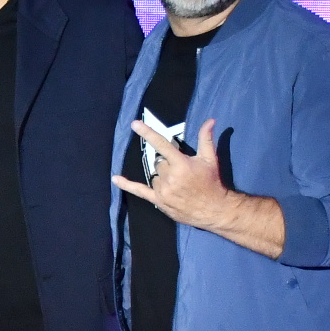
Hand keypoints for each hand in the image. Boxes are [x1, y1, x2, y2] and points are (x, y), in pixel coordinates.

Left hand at [112, 118, 285, 257]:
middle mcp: (170, 177)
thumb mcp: (210, 159)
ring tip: (178, 183)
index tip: (135, 124)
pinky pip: (140, 191)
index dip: (148, 133)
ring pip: (154, 176)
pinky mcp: (159, 201)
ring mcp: (163, 190)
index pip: (161, 145)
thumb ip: (206, 139)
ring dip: (162, 176)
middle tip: (182, 171)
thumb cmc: (212, 182)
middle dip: (168, 164)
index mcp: (181, 164)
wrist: (214, 209)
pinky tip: (115, 179)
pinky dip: (127, 185)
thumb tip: (210, 120)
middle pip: (158, 162)